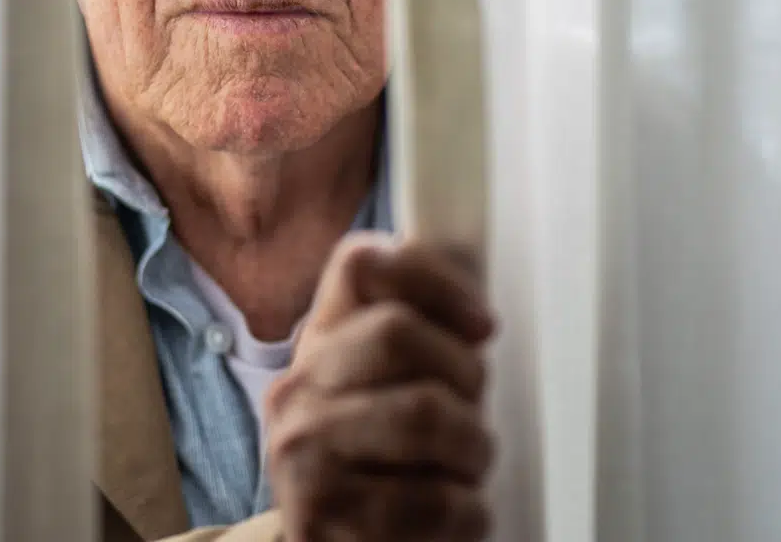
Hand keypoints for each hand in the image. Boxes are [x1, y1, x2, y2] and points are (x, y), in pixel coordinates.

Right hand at [264, 234, 495, 540]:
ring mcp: (301, 451)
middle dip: (463, 376)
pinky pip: (434, 500)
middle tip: (472, 415)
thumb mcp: (392, 385)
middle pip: (397, 332)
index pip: (361, 264)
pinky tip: (454, 515)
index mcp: (320, 341)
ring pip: (424, 413)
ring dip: (472, 449)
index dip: (435, 280)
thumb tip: (479, 318)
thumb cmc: (387, 464)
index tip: (483, 327)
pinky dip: (469, 512)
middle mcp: (298, 387)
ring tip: (465, 469)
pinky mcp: (319, 519)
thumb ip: (422, 336)